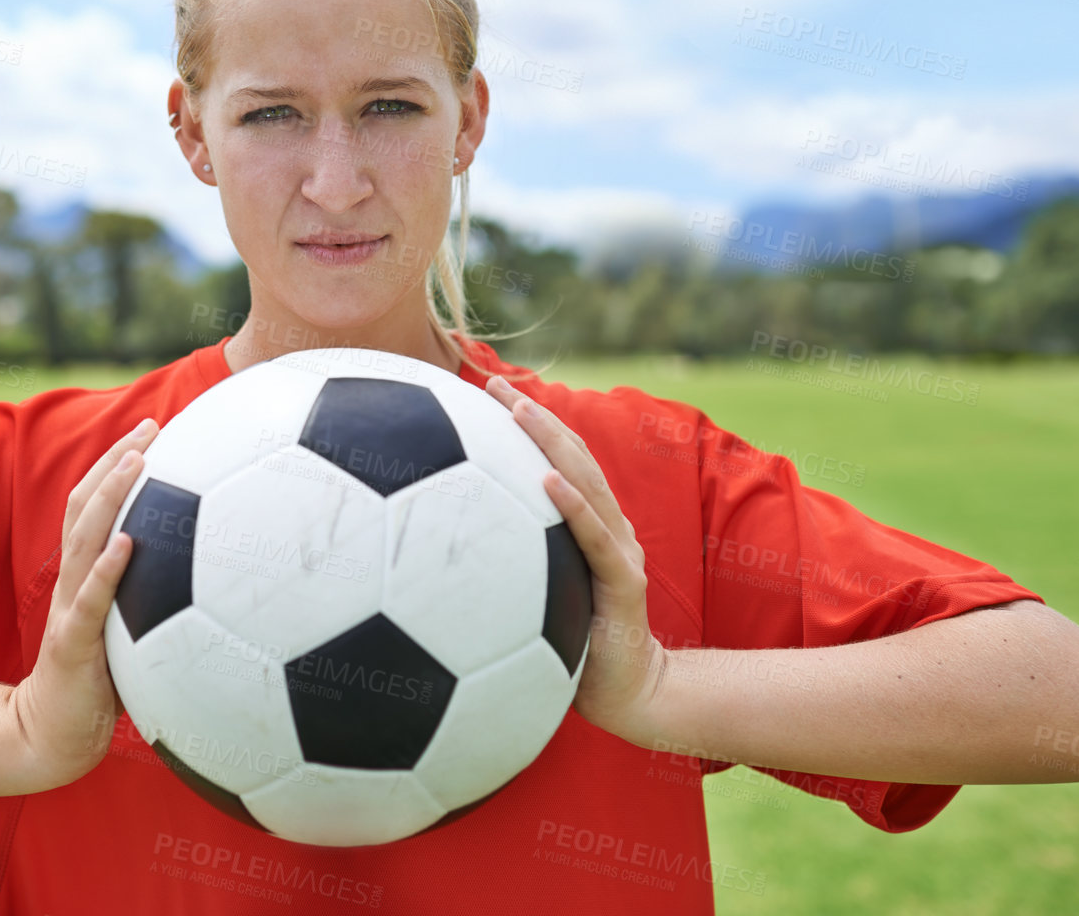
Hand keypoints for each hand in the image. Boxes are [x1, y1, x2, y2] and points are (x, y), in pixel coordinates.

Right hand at [10, 417, 157, 791]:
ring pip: (84, 541)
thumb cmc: (97, 681)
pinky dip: (107, 570)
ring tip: (138, 463)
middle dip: (116, 460)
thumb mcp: (127, 628)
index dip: (117, 461)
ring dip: (111, 498)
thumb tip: (208, 573)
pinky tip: (130, 545)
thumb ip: (149, 596)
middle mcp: (73, 581)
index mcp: (85, 574)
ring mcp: (68, 609)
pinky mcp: (73, 645)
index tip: (153, 427)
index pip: (95, 503)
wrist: (53, 734)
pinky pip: (90, 602)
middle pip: (86, 505)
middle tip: (151, 426)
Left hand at [484, 375, 667, 739]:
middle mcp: (607, 528)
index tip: (488, 392)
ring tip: (520, 411)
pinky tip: (547, 481)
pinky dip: (572, 507)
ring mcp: (619, 551)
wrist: (631, 695)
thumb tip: (447, 557)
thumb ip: (512, 571)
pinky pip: (595, 539)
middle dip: (534, 416)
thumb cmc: (578, 652)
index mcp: (587, 529)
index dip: (528, 424)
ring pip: (586, 484)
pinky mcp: (624, 583)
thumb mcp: (538, 601)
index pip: (557, 463)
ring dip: (552, 443)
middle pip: (571, 458)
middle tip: (494, 383)